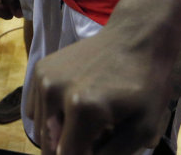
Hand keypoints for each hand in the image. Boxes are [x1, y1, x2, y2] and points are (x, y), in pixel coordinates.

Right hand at [25, 0, 180, 153]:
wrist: (134, 37)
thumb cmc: (145, 83)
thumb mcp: (143, 127)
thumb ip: (112, 154)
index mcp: (82, 108)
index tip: (97, 150)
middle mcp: (55, 92)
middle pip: (49, 145)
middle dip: (70, 149)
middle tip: (95, 140)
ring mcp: (44, 78)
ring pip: (40, 129)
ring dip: (59, 135)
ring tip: (86, 125)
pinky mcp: (40, 69)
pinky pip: (35, 109)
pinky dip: (50, 117)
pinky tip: (72, 109)